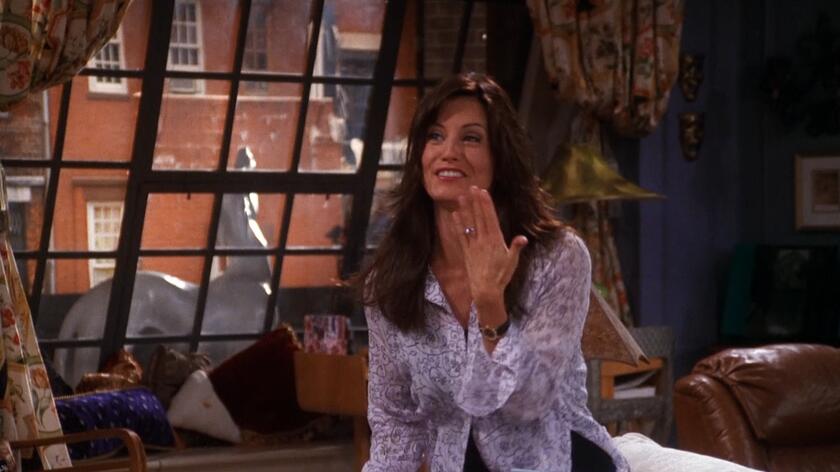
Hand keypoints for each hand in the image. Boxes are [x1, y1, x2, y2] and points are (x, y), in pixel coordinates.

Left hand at [450, 186, 527, 310]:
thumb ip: (516, 248)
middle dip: (476, 202)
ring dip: (465, 210)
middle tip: (472, 188)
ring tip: (461, 197)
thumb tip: (523, 238)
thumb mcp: (512, 262)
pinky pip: (461, 235)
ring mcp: (473, 245)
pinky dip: (458, 224)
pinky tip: (455, 215)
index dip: (486, 204)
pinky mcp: (466, 252)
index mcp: (495, 240)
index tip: (483, 192)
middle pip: (479, 217)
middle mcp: (483, 240)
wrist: (485, 291)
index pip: (490, 217)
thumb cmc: (501, 276)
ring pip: (469, 224)